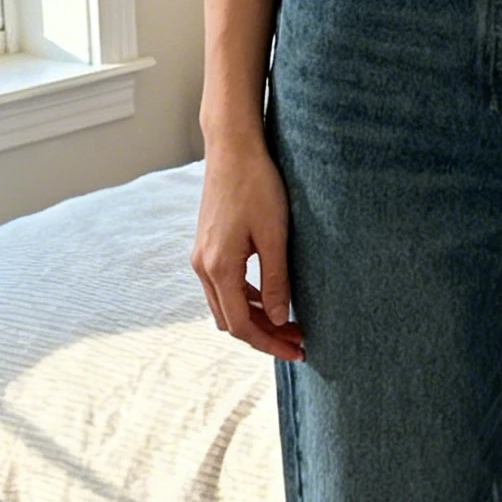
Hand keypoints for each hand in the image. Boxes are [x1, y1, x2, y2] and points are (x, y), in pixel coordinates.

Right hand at [191, 137, 305, 361]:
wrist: (233, 149)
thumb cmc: (257, 186)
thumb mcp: (275, 236)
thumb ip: (276, 281)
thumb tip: (280, 320)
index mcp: (219, 268)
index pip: (241, 326)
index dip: (269, 344)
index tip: (297, 352)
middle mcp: (203, 267)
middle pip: (231, 321)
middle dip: (264, 336)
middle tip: (300, 340)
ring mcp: (202, 257)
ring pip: (226, 306)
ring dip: (256, 318)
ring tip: (291, 323)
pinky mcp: (207, 248)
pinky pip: (224, 287)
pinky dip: (246, 300)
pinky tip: (272, 298)